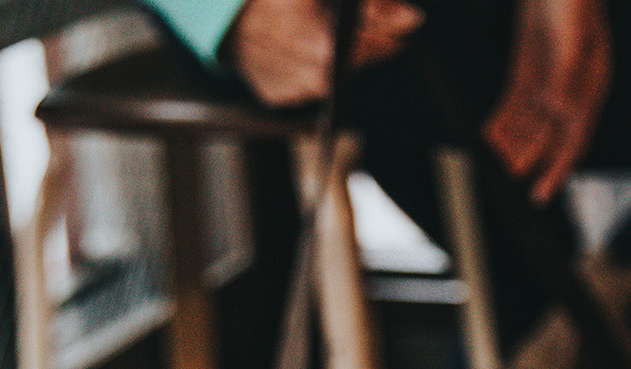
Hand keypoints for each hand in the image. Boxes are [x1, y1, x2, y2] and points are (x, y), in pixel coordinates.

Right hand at [226, 0, 422, 108]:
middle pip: (360, 58)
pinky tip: (293, 40)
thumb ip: (373, 4)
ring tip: (309, 24)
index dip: (391, 23)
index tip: (393, 14)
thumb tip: (410, 19)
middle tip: (334, 13)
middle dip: (361, 36)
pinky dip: (307, 61)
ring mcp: (296, 92)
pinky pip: (306, 79)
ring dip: (333, 49)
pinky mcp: (278, 96)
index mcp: (330, 51)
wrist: (220, 12)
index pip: (384, 42)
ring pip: (335, 71)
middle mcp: (316, 81)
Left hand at [484, 0, 610, 203]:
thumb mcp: (573, 30)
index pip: (576, 136)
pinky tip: (490, 135)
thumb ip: (568, 72)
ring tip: (495, 161)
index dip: (560, 167)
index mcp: (592, 80)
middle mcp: (572, 86)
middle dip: (531, 160)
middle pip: (552, 136)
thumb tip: (561, 111)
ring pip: (531, 123)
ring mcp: (549, 77)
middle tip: (510, 179)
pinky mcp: (528, 67)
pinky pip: (515, 104)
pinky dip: (502, 122)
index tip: (542, 191)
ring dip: (514, 144)